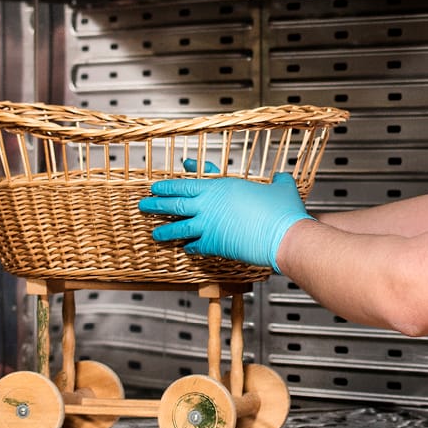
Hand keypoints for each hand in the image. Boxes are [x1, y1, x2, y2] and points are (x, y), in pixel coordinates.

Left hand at [138, 173, 309, 269]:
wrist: (283, 234)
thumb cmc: (281, 211)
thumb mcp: (279, 187)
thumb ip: (277, 180)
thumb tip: (282, 177)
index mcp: (220, 187)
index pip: (186, 184)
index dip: (169, 185)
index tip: (158, 185)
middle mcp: (209, 205)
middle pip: (174, 204)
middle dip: (156, 204)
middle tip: (144, 204)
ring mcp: (209, 226)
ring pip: (178, 227)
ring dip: (164, 230)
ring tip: (154, 233)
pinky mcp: (213, 245)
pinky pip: (195, 246)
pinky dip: (189, 248)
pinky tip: (185, 250)